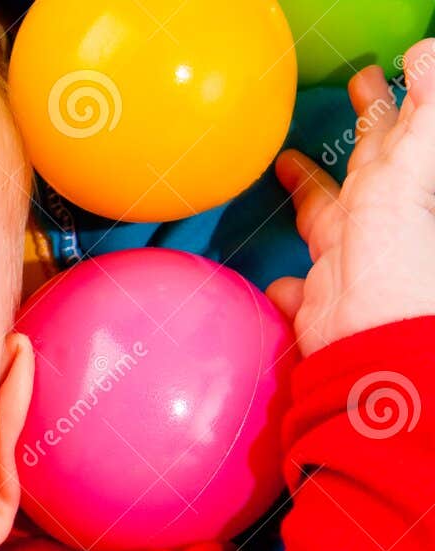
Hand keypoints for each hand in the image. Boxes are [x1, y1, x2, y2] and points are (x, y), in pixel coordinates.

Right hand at [269, 41, 434, 357]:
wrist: (373, 347)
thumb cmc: (402, 262)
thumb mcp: (413, 172)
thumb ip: (423, 115)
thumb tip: (426, 56)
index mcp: (403, 187)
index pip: (400, 130)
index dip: (393, 100)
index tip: (389, 71)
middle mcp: (378, 221)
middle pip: (368, 163)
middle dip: (360, 125)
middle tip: (356, 88)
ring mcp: (345, 262)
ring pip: (324, 213)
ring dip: (306, 187)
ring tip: (288, 163)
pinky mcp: (316, 302)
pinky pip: (295, 288)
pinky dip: (283, 283)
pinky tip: (278, 280)